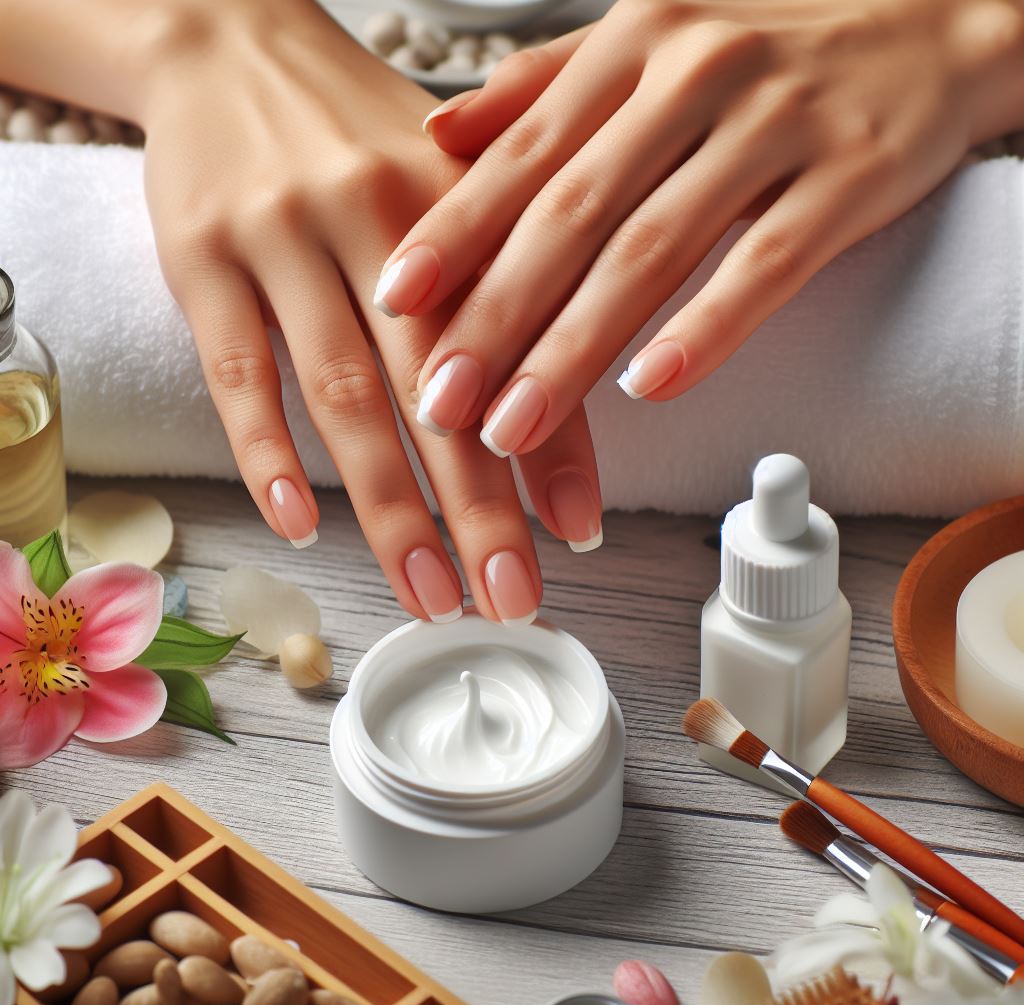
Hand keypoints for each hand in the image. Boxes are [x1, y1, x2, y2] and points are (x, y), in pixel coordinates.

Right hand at [137, 0, 603, 623]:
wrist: (230, 43)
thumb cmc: (361, 134)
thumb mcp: (450, 189)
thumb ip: (509, 292)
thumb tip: (555, 426)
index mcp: (457, 199)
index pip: (518, 341)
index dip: (551, 445)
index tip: (576, 537)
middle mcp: (374, 216)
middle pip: (436, 387)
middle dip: (479, 508)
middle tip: (510, 598)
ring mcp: (280, 238)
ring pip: (343, 395)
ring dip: (388, 510)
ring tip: (426, 592)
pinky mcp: (199, 258)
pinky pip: (238, 374)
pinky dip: (269, 457)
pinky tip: (300, 526)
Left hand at [376, 0, 1023, 456]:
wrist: (933, 22)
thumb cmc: (769, 48)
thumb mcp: (648, 39)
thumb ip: (542, 89)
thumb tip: (439, 133)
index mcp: (631, 46)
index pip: (522, 153)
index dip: (452, 233)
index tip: (395, 302)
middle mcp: (692, 75)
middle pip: (572, 215)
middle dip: (495, 318)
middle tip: (440, 400)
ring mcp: (773, 126)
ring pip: (652, 251)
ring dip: (575, 349)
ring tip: (514, 425)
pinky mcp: (846, 179)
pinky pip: (765, 265)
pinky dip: (704, 329)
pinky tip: (650, 386)